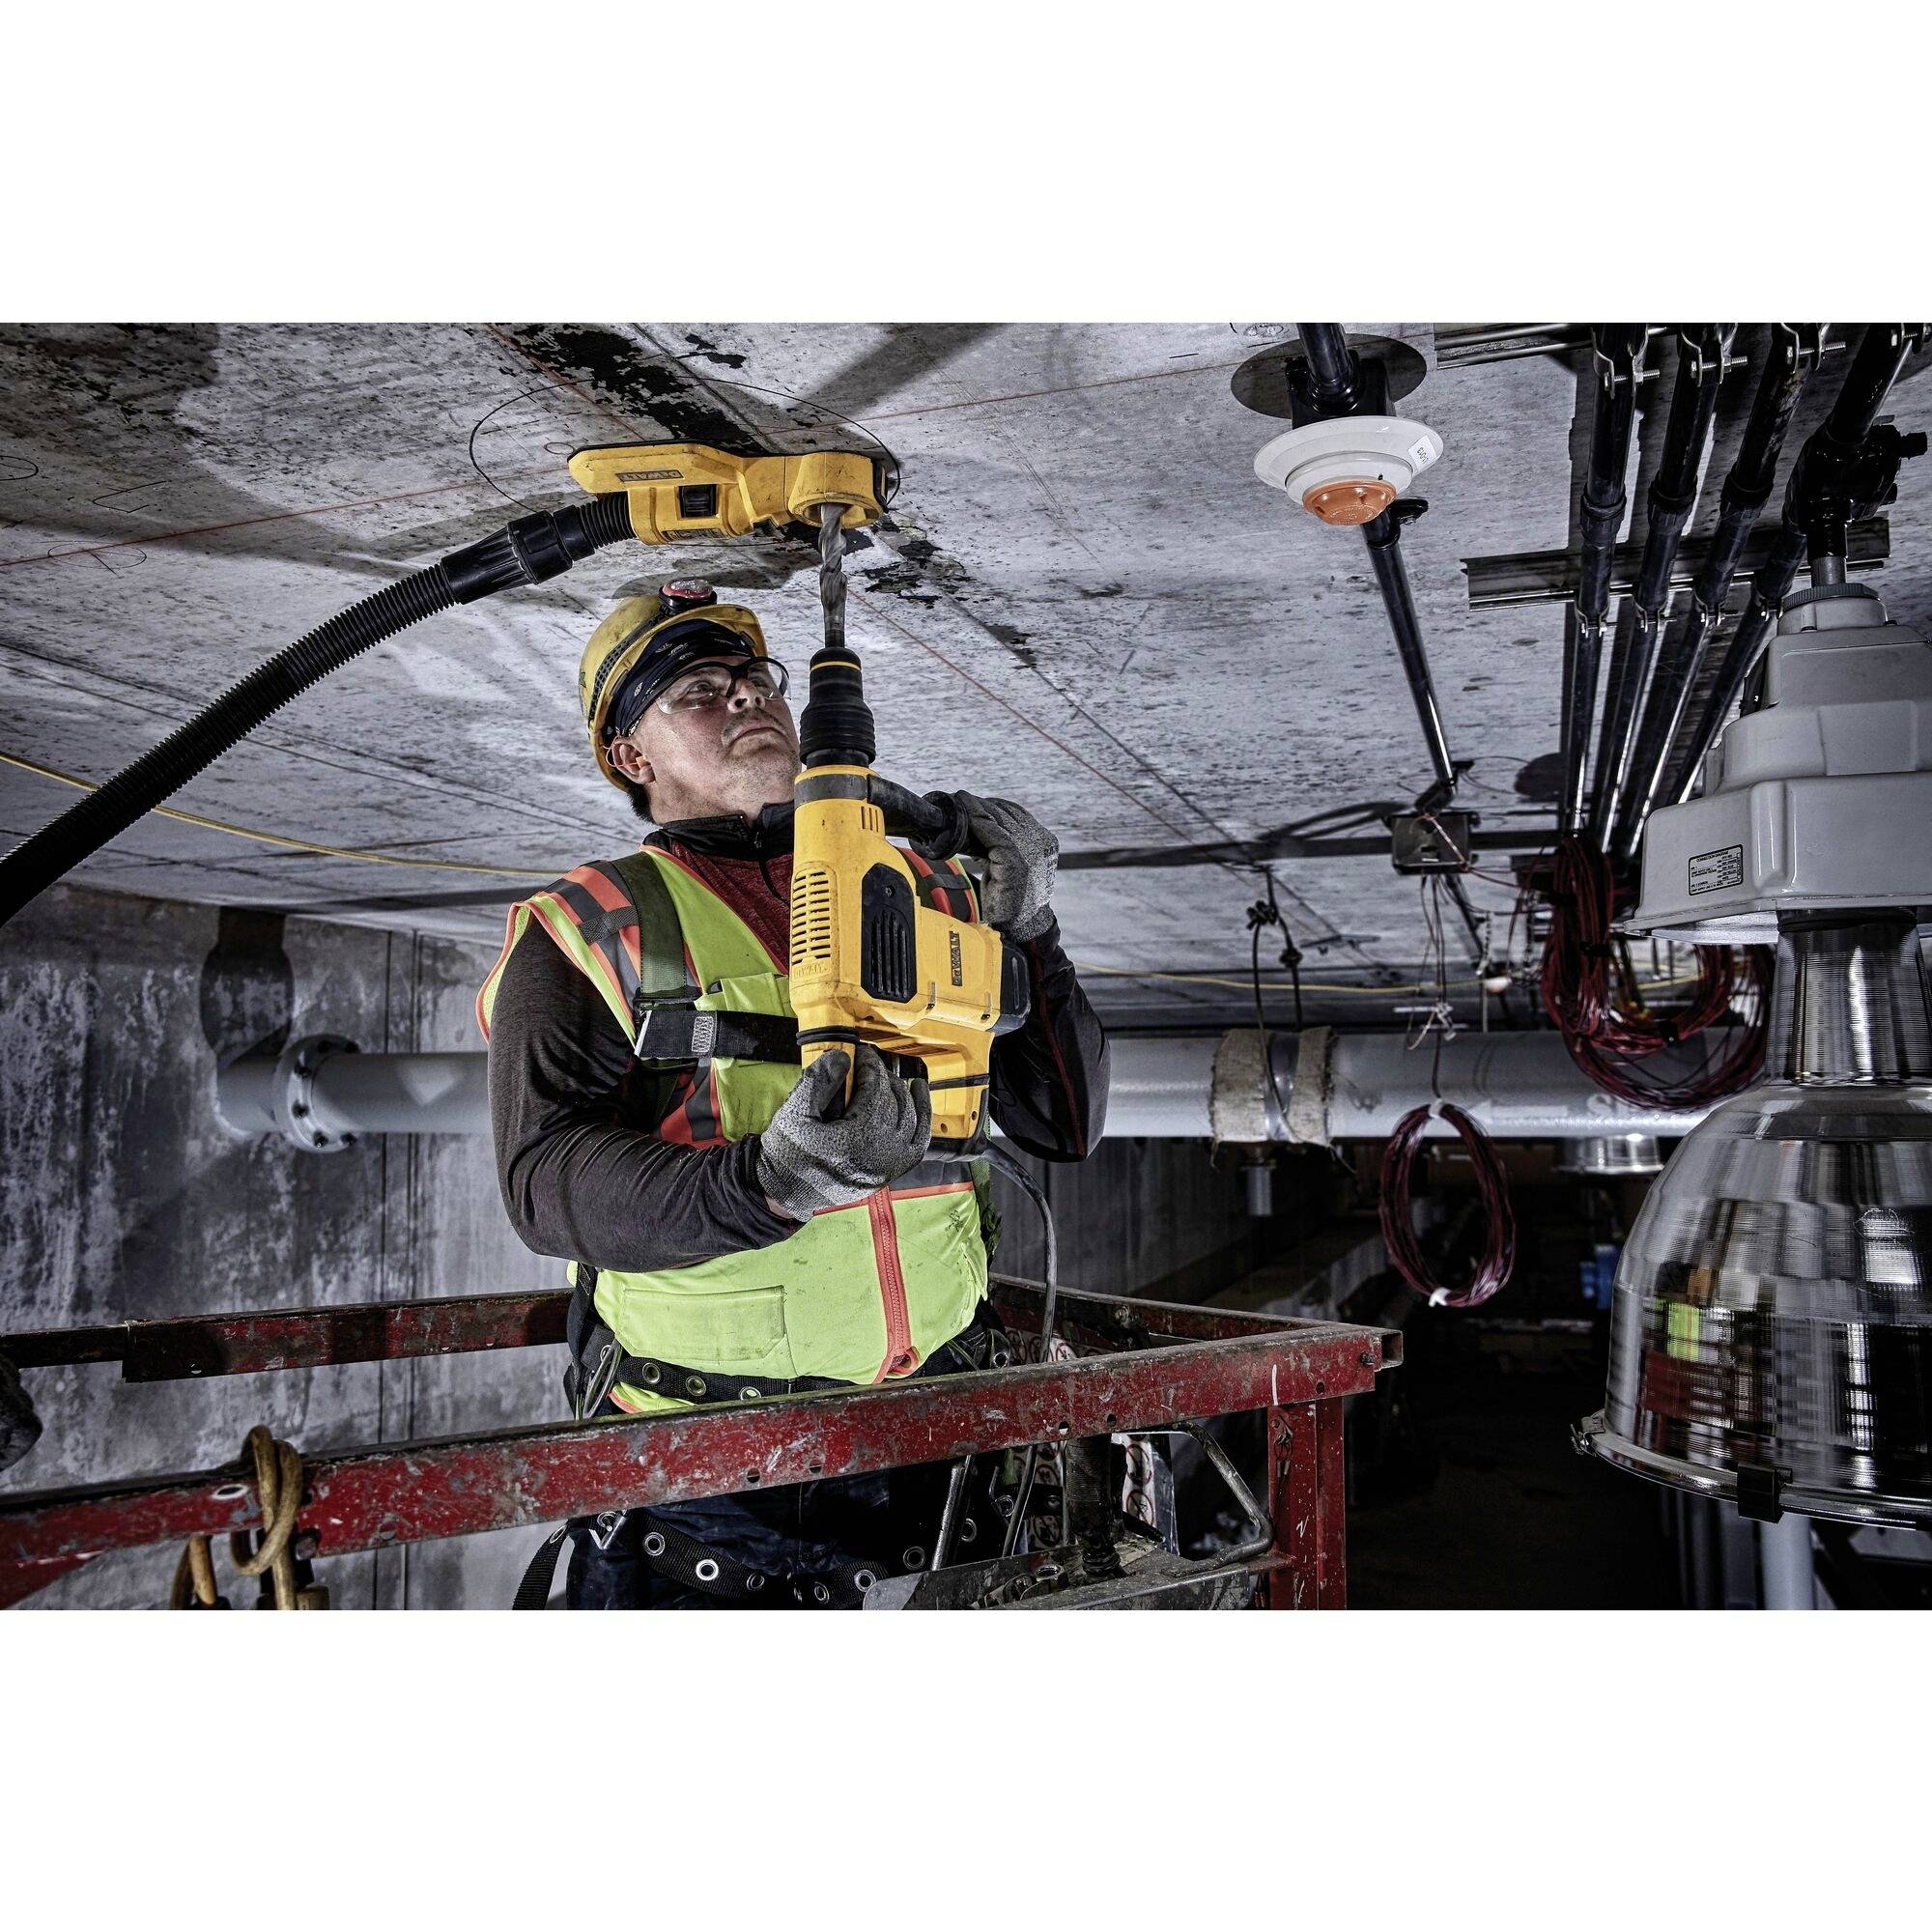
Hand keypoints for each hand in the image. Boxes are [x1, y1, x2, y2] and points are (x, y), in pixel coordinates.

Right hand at [756, 1045, 931, 1219]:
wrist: (788, 1193)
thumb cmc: (787, 1156)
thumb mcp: (794, 1114)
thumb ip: (817, 1082)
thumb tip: (843, 1056)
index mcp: (858, 1138)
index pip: (876, 1088)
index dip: (869, 1064)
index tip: (860, 1051)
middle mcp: (881, 1153)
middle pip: (894, 1100)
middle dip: (882, 1076)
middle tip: (866, 1064)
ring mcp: (890, 1165)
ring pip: (911, 1117)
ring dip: (902, 1092)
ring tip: (886, 1077)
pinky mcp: (891, 1173)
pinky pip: (919, 1141)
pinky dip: (923, 1116)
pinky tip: (917, 1093)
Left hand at [953, 792, 1057, 939]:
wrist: (1021, 926)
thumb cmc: (1012, 897)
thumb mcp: (1010, 865)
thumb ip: (1003, 845)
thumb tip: (974, 826)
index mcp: (1045, 842)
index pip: (1016, 813)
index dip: (992, 804)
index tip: (970, 801)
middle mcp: (1041, 843)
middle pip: (1006, 813)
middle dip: (981, 805)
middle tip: (959, 800)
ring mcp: (1031, 852)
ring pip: (999, 819)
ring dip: (976, 809)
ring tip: (958, 803)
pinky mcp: (1016, 863)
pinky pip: (993, 835)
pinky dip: (978, 822)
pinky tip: (964, 818)